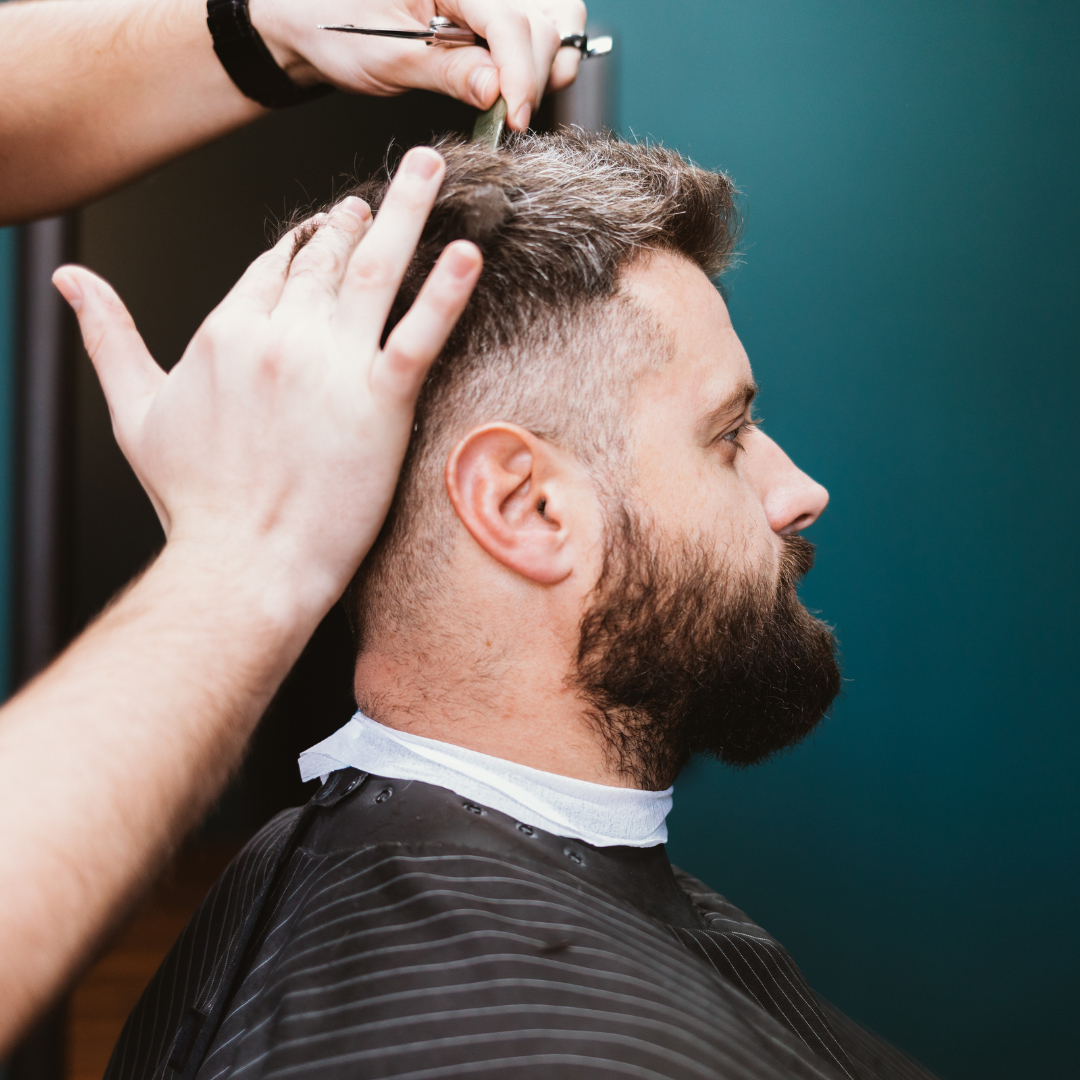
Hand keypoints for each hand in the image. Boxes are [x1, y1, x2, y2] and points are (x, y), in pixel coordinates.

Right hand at [52, 146, 481, 617]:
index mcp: (225, 334)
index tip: (323, 228)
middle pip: (325, 260)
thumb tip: (71, 282)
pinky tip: (467, 252)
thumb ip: (107, 336)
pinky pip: (419, 334)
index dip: (301, 245)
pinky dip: (446, 292)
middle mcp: (279, 337)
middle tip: (379, 196)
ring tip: (428, 169)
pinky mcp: (380, 402)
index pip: (271, 269)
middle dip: (353, 221)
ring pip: (374, 272)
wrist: (241, 565)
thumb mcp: (134, 411)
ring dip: (405, 212)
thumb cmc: (194, 502)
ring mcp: (331, 366)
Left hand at [252, 0, 586, 130]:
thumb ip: (446, 71)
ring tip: (514, 100)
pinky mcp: (489, 11)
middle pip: (540, 20)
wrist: (310, 19)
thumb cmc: (335, 25)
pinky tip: (514, 86)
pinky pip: (536, 29)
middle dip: (534, 73)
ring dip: (546, 66)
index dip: (520, 72)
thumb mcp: (387, 56)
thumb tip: (495, 90)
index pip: (509, 18)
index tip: (516, 118)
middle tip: (510, 116)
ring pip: (551, 22)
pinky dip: (537, 62)